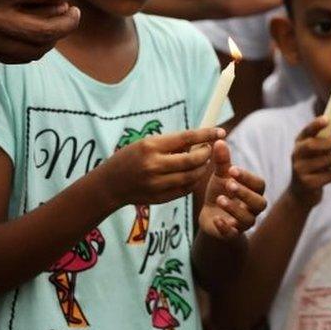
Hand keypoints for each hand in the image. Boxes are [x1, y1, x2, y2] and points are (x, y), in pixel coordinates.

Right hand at [97, 128, 223, 207]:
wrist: (109, 184)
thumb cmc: (129, 158)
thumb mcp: (146, 143)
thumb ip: (171, 144)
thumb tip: (198, 141)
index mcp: (151, 146)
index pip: (186, 138)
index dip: (206, 134)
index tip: (221, 131)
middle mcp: (154, 165)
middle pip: (193, 159)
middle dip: (206, 154)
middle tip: (210, 149)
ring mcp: (157, 184)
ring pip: (192, 176)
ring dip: (202, 168)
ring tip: (203, 161)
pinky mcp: (159, 198)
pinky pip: (185, 189)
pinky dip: (194, 181)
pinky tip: (194, 174)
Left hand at [200, 140, 266, 238]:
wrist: (209, 214)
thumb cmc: (220, 191)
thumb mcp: (220, 176)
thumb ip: (222, 161)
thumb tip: (219, 140)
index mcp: (253, 191)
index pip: (259, 184)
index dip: (248, 178)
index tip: (232, 170)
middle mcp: (252, 208)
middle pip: (260, 203)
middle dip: (245, 194)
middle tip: (229, 184)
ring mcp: (243, 223)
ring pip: (248, 220)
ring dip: (235, 209)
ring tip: (220, 199)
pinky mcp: (231, 234)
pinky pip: (233, 234)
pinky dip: (226, 228)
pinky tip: (217, 219)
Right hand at [286, 117, 330, 209]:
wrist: (300, 194)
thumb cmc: (313, 166)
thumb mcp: (312, 151)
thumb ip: (320, 137)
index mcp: (298, 144)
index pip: (306, 131)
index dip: (316, 124)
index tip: (327, 119)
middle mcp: (296, 156)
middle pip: (314, 144)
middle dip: (329, 144)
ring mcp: (300, 171)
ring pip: (327, 160)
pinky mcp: (308, 184)